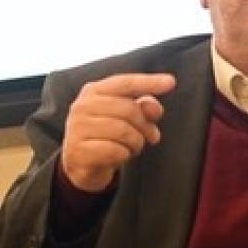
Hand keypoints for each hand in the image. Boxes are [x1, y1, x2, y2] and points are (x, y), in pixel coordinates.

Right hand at [60, 73, 176, 192]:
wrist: (80, 164)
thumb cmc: (106, 135)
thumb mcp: (127, 119)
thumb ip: (144, 108)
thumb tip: (154, 106)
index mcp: (94, 91)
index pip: (125, 83)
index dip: (148, 82)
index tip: (171, 83)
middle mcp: (82, 106)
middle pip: (129, 109)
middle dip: (146, 126)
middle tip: (151, 137)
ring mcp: (77, 128)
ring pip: (123, 131)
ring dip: (136, 143)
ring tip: (133, 147)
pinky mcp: (78, 151)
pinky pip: (114, 151)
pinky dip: (124, 155)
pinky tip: (119, 156)